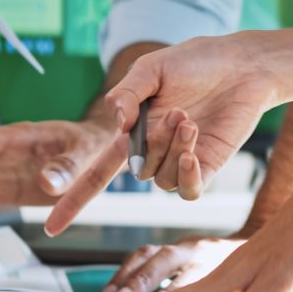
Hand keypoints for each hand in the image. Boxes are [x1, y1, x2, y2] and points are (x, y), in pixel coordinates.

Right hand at [47, 34, 280, 234]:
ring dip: (173, 149)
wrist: (241, 65)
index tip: (51, 229)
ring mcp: (179, 162)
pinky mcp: (206, 167)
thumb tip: (118, 123)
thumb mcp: (151, 70)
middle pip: (137, 171)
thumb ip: (128, 93)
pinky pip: (187, 191)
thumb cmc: (194, 62)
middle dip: (153, 143)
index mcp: (131, 134)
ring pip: (161, 179)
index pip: (95, 175)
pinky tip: (192, 151)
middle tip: (177, 111)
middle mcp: (152, 153)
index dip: (73, 202)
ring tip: (190, 119)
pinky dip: (187, 175)